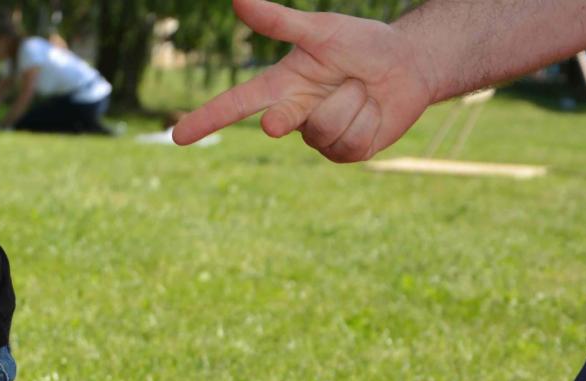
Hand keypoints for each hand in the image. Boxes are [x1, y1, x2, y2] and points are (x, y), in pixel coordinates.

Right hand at [173, 0, 436, 161]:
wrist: (408, 65)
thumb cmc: (361, 43)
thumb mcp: (321, 30)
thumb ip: (278, 22)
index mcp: (280, 87)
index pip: (235, 104)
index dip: (205, 120)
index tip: (177, 136)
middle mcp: (294, 116)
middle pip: (276, 124)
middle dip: (280, 119)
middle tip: (280, 119)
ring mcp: (318, 138)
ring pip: (324, 127)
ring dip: (351, 101)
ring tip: (362, 88)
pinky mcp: (345, 153)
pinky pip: (349, 141)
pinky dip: (367, 118)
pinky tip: (373, 110)